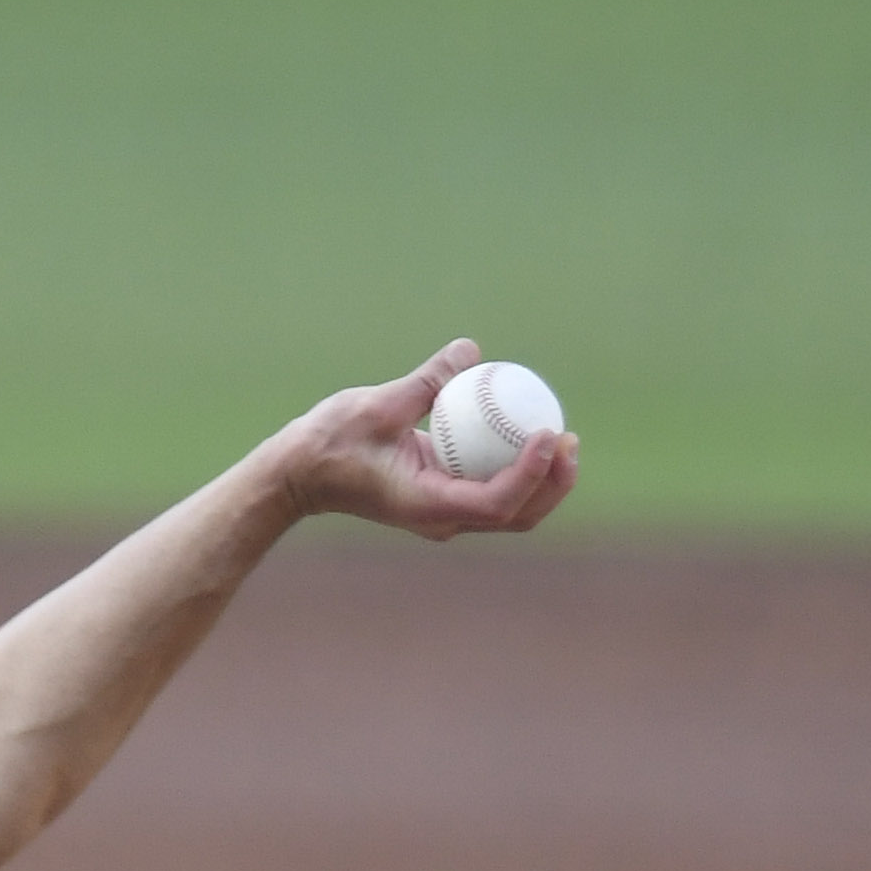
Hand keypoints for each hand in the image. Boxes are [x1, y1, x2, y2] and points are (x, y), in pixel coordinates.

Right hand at [275, 341, 574, 540]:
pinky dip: (519, 470)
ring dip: (544, 481)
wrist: (300, 475)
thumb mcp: (378, 405)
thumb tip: (471, 351)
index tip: (548, 434)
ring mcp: (445, 513)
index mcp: (429, 505)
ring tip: (563, 438)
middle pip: (518, 515)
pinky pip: (494, 491)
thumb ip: (428, 380)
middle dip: (553, 483)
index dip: (531, 472)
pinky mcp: (443, 500)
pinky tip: (529, 434)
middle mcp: (443, 519)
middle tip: (569, 437)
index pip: (497, 501)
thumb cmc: (330, 443)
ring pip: (512, 511)